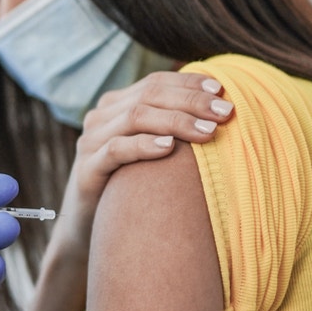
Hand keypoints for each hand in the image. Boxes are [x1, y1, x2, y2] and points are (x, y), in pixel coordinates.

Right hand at [49, 72, 234, 266]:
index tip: (222, 90)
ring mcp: (91, 142)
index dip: (188, 83)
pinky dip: (144, 145)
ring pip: (135, 117)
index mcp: (116, 105)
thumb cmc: (132, 186)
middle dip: (190, 101)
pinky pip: (116, 149)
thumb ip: (172, 128)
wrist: (92, 228)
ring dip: (176, 121)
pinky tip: (169, 148)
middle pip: (149, 95)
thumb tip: (221, 112)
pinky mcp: (86, 169)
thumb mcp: (152, 151)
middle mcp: (101, 117)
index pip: (155, 82)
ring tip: (207, 131)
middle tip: (225, 112)